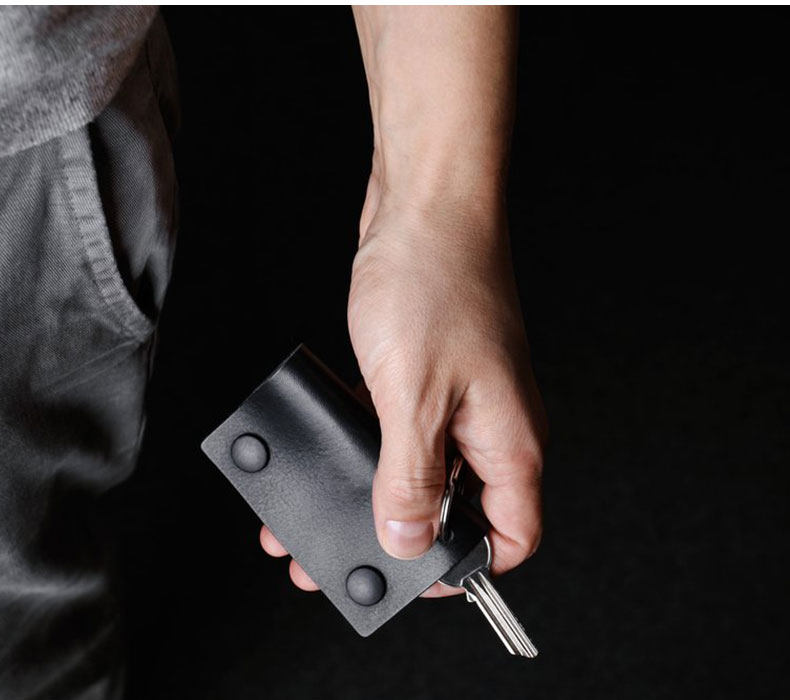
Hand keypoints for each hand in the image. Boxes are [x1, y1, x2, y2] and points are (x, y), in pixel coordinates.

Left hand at [260, 188, 546, 596]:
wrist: (425, 205)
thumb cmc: (435, 283)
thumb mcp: (412, 398)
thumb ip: (409, 478)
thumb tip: (406, 540)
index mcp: (508, 441)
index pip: (510, 535)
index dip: (465, 567)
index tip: (410, 576)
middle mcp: (490, 426)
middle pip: (456, 510)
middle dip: (398, 537)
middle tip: (341, 555)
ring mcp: (459, 399)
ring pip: (418, 470)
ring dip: (371, 492)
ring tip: (316, 511)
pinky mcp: (429, 374)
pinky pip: (397, 429)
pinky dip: (362, 447)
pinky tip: (324, 452)